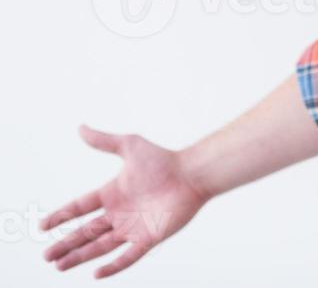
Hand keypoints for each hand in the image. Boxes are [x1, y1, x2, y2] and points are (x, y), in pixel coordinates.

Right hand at [41, 124, 211, 277]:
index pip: (80, 207)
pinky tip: (96, 274)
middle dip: (66, 244)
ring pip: (100, 246)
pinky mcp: (149, 237)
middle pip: (86, 232)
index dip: (61, 216)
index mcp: (112, 193)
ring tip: (59, 266)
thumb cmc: (164, 159)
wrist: (192, 173)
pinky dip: (113, 266)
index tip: (42, 226)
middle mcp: (120, 212)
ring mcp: (134, 226)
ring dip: (80, 256)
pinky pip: (128, 256)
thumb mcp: (129, 146)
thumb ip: (104, 141)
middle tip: (47, 256)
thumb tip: (80, 127)